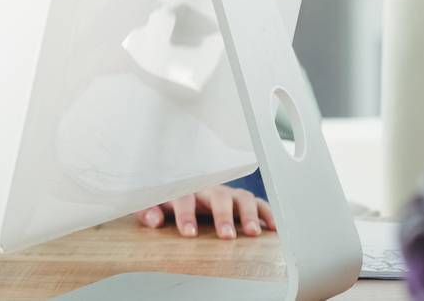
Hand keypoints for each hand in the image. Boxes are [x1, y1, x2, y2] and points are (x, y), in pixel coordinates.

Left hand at [133, 185, 275, 238]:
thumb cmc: (169, 200)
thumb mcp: (154, 205)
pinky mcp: (241, 201)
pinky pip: (258, 204)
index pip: (184, 199)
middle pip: (217, 197)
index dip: (185, 214)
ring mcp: (226, 194)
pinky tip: (274, 227)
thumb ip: (149, 212)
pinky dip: (267, 213)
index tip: (189, 232)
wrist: (181, 188)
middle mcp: (207, 190)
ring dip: (248, 214)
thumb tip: (153, 220)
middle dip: (222, 216)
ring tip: (252, 233)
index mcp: (184, 190)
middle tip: (226, 236)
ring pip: (241, 198)